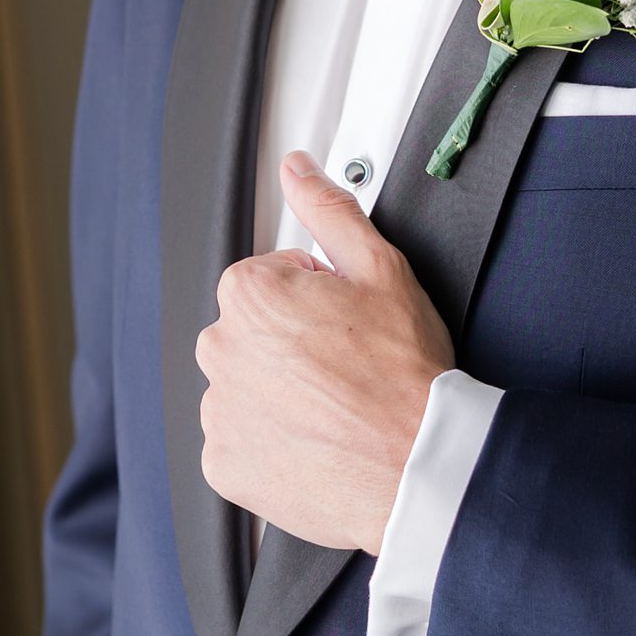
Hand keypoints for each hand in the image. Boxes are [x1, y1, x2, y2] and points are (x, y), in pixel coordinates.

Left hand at [196, 154, 453, 551]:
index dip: (319, 298)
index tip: (348, 324)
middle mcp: (220, 350)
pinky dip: (271, 442)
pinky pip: (241, 442)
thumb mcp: (380, 269)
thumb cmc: (403, 375)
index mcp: (249, 294)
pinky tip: (315, 440)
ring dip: (280, 392)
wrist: (416, 466)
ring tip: (335, 406)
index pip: (272, 279)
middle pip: (253, 332)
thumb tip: (299, 169)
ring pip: (247, 386)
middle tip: (346, 366)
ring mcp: (219, 412)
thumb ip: (329, 209)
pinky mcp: (223, 465)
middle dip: (292, 343)